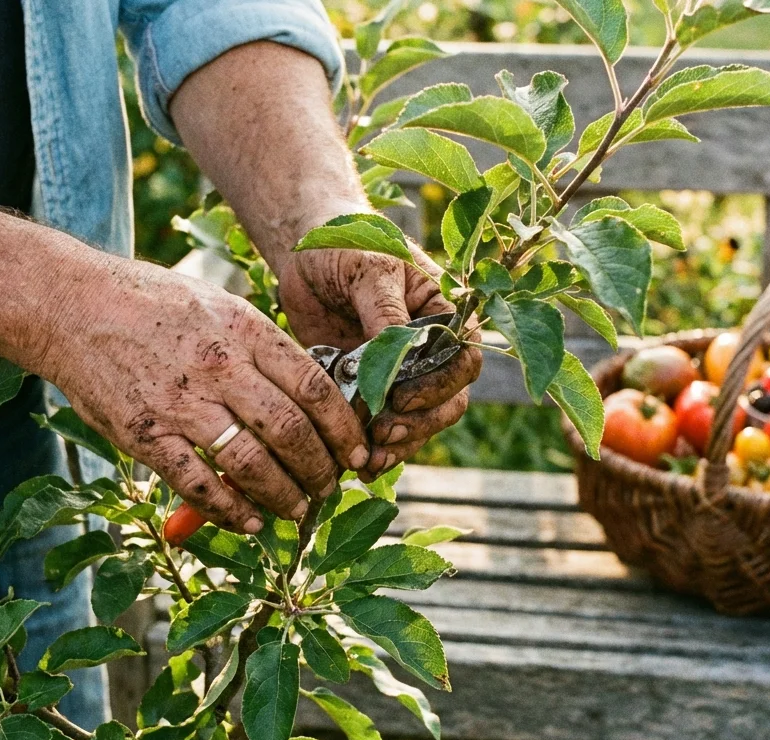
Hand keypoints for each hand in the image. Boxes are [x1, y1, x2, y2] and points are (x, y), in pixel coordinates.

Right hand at [39, 257, 368, 532]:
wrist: (70, 305)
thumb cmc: (151, 303)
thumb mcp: (219, 306)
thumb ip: (261, 348)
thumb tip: (310, 394)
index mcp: (245, 330)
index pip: (315, 387)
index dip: (344, 429)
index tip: (358, 451)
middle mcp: (219, 366)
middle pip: (291, 430)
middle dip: (321, 469)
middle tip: (330, 486)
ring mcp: (181, 403)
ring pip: (252, 463)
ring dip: (284, 495)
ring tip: (298, 509)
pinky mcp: (144, 434)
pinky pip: (198, 483)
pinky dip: (230, 510)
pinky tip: (250, 521)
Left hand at [275, 245, 481, 477]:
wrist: (307, 254)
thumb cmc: (347, 246)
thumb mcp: (370, 270)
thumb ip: (387, 313)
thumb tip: (400, 356)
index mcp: (445, 316)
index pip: (462, 361)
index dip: (438, 387)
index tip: (401, 398)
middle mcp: (432, 350)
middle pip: (447, 401)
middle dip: (419, 423)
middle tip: (382, 434)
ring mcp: (404, 374)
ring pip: (420, 422)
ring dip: (399, 444)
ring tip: (369, 460)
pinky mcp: (372, 390)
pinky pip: (385, 426)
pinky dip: (374, 447)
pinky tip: (358, 463)